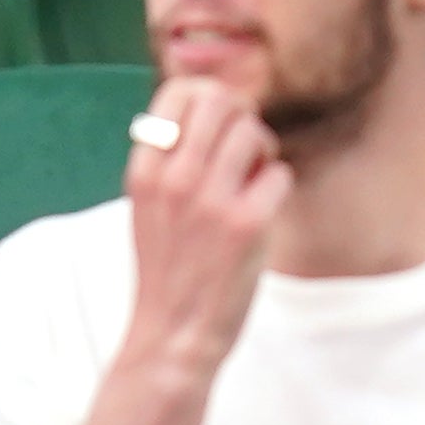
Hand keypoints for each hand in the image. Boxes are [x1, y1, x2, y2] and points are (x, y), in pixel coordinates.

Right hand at [121, 71, 289, 388]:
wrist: (173, 332)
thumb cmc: (168, 266)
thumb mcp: (149, 205)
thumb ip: (170, 159)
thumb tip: (214, 107)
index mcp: (145, 170)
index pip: (178, 92)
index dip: (209, 96)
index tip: (218, 122)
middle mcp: (173, 179)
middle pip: (221, 102)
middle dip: (241, 117)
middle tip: (244, 148)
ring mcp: (210, 202)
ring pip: (253, 132)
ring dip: (263, 151)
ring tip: (254, 179)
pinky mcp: (246, 226)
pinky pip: (279, 174)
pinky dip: (278, 188)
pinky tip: (263, 210)